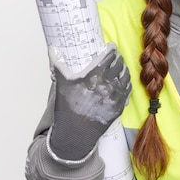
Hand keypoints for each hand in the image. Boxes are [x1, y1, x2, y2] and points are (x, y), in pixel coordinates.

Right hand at [48, 43, 131, 160]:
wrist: (75, 133)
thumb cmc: (67, 107)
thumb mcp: (61, 83)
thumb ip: (58, 63)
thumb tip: (52, 49)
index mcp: (95, 75)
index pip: (109, 55)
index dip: (111, 49)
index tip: (109, 47)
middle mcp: (108, 83)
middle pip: (119, 63)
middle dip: (117, 58)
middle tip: (113, 56)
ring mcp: (116, 95)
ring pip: (126, 75)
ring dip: (123, 69)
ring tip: (118, 67)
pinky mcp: (119, 105)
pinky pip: (128, 89)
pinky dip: (126, 83)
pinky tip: (121, 81)